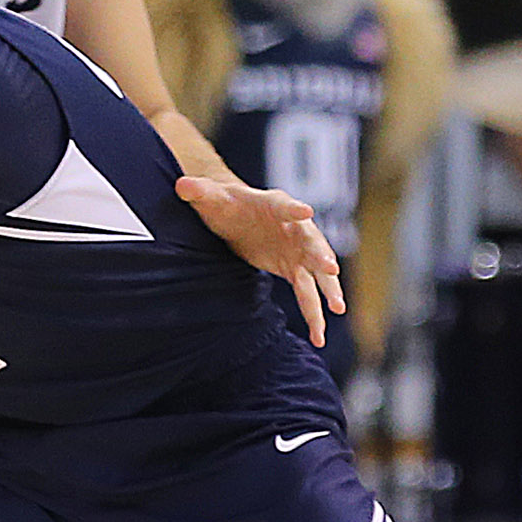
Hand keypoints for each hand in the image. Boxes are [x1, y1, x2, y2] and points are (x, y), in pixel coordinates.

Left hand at [176, 175, 344, 346]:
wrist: (235, 214)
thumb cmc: (226, 202)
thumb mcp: (210, 196)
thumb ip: (199, 191)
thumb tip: (183, 186)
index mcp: (275, 204)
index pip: (286, 206)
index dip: (294, 209)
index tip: (306, 211)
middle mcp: (295, 227)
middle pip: (311, 241)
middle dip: (321, 254)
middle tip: (330, 267)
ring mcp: (297, 249)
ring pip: (316, 272)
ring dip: (328, 289)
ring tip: (338, 309)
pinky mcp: (293, 268)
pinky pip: (308, 292)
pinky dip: (314, 312)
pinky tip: (319, 336)